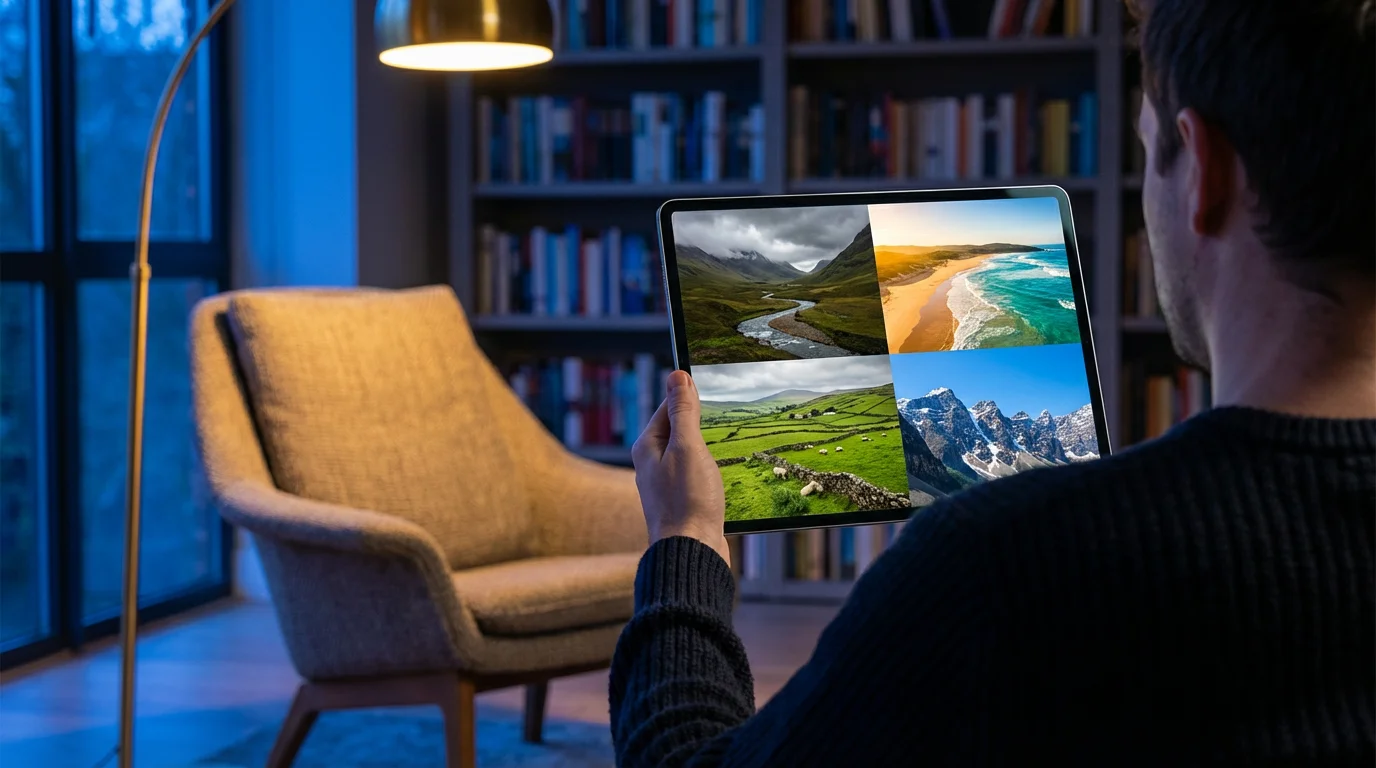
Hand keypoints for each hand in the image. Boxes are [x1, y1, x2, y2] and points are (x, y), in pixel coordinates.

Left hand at [631, 370, 729, 565]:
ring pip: (688, 454)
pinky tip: (725, 472)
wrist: (691, 554)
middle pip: (677, 431)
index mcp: (647, 448)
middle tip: (726, 410)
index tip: (711, 383)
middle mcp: (652, 465)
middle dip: (700, 421)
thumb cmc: (688, 502)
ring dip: (708, 447)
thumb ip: (683, 412)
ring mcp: (667, 486)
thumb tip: (677, 375)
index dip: (688, 395)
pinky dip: (710, 468)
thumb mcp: (688, 448)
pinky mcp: (682, 503)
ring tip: (729, 440)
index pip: (668, 408)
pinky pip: (695, 475)